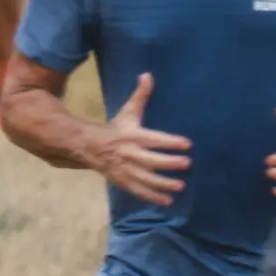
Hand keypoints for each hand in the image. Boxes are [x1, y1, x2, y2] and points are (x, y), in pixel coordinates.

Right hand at [94, 72, 191, 204]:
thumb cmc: (115, 128)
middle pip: (151, 160)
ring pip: (146, 178)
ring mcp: (125, 170)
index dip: (170, 141)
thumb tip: (147, 75)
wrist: (88, 146)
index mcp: (131, 135)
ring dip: (163, 183)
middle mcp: (128, 154)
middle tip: (187, 163)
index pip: (153, 139)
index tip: (187, 144)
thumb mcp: (127, 112)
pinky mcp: (122, 181)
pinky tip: (167, 201)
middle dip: (169, 162)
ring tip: (180, 185)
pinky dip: (152, 197)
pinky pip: (138, 191)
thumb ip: (140, 96)